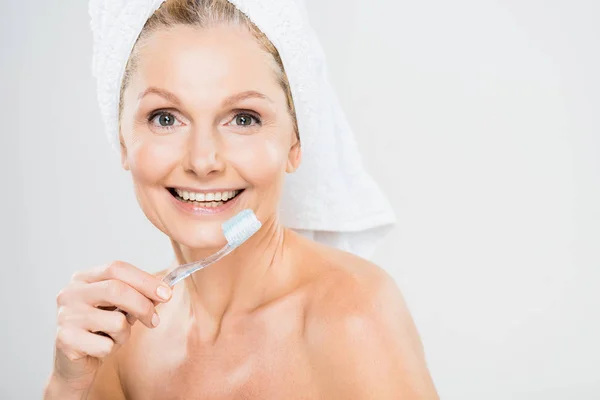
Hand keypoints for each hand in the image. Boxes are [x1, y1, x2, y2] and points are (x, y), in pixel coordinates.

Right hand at [49, 261, 171, 393]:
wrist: (75, 364)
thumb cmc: (101, 330)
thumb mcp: (121, 308)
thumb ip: (139, 296)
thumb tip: (166, 289)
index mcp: (83, 278)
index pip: (116, 268)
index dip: (145, 280)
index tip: (167, 293)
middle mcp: (70, 293)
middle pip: (117, 290)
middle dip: (143, 305)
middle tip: (155, 320)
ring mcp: (65, 316)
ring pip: (115, 321)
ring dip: (125, 334)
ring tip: (114, 337)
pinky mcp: (65, 340)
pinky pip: (106, 345)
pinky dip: (111, 350)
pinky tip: (100, 348)